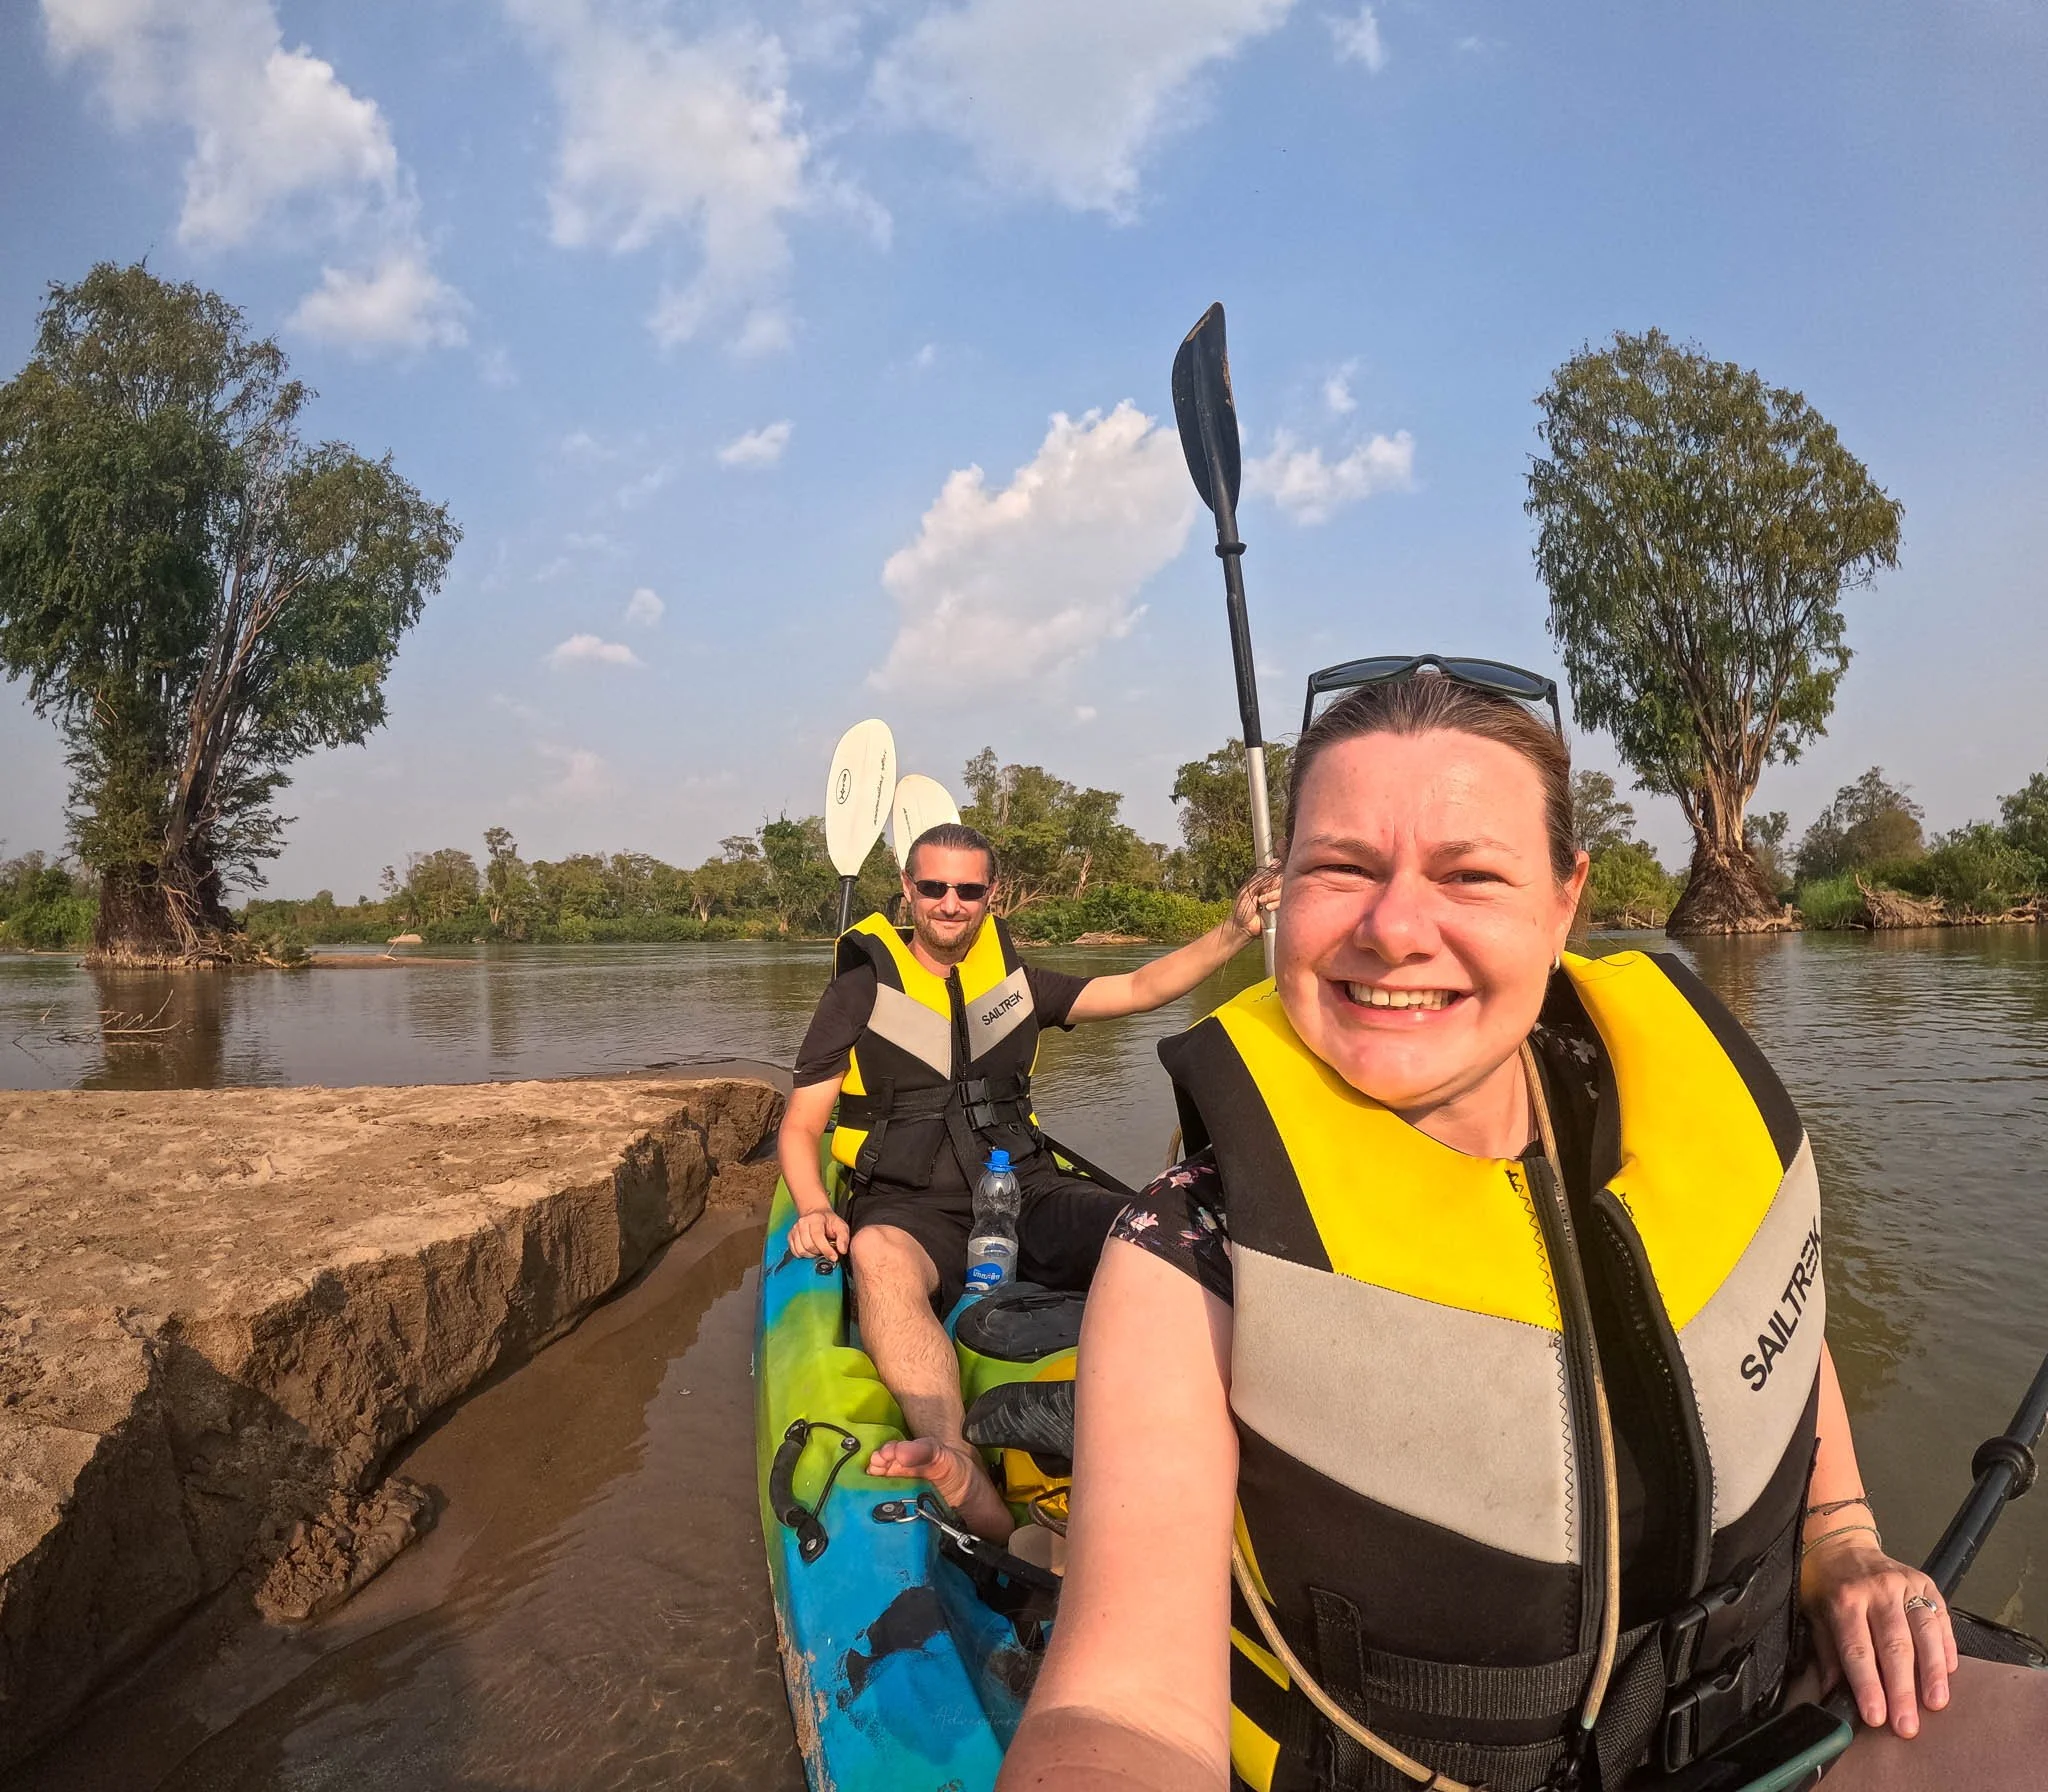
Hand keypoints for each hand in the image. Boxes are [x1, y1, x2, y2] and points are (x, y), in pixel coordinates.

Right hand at [789, 1207, 849, 1261]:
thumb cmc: (829, 1222)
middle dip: (819, 1252)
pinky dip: (803, 1254)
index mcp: (815, 1219)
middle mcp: (802, 1223)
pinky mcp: (790, 1236)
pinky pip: (795, 1251)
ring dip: (811, 1254)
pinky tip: (810, 1249)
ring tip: (818, 1249)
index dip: (826, 1249)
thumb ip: (843, 1238)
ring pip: (801, 1250)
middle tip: (826, 1250)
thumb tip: (842, 1250)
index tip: (834, 1257)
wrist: (816, 1214)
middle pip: (809, 1245)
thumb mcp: (841, 1226)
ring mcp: (795, 1229)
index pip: (818, 1236)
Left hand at [1231, 862, 1281, 939]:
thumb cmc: (1242, 909)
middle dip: (1271, 888)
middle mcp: (1273, 889)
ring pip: (1284, 891)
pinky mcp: (1282, 909)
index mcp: (1265, 883)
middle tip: (1260, 897)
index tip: (1268, 882)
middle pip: (1283, 881)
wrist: (1243, 927)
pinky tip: (1268, 908)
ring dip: (1272, 897)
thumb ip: (1262, 877)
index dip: (1273, 876)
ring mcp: (1278, 899)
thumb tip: (1274, 862)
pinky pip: (1286, 901)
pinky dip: (1276, 904)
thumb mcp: (1249, 889)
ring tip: (1262, 904)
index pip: (1276, 873)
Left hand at [1801, 1532, 1956, 1737]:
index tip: (1876, 1718)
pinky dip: (1947, 1646)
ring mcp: (1904, 1584)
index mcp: (1844, 1599)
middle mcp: (1876, 1590)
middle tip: (1908, 1726)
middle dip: (1902, 1690)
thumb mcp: (1814, 1612)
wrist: (1840, 1543)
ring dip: (1932, 1672)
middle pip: (1894, 1646)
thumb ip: (1828, 1653)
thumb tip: (1833, 1694)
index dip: (1868, 1685)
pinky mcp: (1925, 1582)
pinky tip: (1950, 1671)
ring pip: (1924, 1632)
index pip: (1857, 1649)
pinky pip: (1941, 1617)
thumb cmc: (1825, 1583)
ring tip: (1936, 1703)